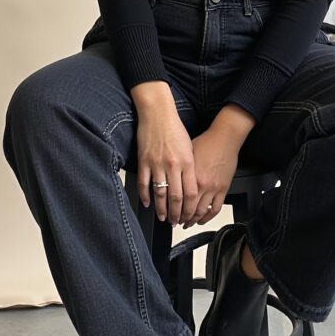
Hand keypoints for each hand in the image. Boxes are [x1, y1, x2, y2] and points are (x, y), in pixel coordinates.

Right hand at [135, 110, 197, 225]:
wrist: (158, 114)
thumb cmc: (174, 129)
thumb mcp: (190, 148)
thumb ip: (190, 167)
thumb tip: (190, 186)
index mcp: (187, 162)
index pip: (190, 193)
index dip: (189, 208)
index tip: (188, 215)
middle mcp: (173, 165)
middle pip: (176, 197)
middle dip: (176, 213)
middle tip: (175, 221)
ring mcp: (157, 164)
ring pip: (160, 194)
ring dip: (161, 209)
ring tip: (163, 217)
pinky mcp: (144, 161)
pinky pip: (144, 183)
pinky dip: (145, 196)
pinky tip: (147, 203)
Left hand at [179, 129, 239, 228]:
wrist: (224, 138)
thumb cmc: (206, 142)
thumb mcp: (186, 156)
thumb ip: (179, 171)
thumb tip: (169, 181)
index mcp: (189, 175)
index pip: (177, 200)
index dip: (171, 210)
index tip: (167, 213)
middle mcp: (201, 184)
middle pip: (188, 209)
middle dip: (180, 218)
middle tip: (174, 221)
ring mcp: (213, 188)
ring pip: (201, 212)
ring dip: (192, 220)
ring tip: (186, 223)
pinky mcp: (223, 189)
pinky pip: (216, 209)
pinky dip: (208, 217)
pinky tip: (202, 220)